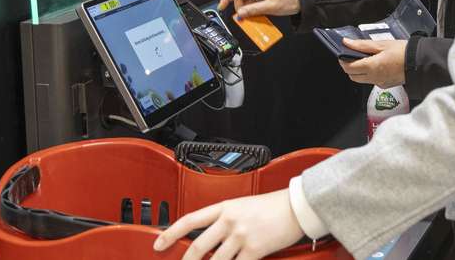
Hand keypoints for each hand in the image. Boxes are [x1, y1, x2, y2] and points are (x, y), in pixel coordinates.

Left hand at [153, 189, 303, 259]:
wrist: (296, 206)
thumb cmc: (272, 206)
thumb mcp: (243, 206)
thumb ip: (225, 220)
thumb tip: (211, 238)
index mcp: (224, 207)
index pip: (190, 220)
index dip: (170, 233)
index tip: (158, 244)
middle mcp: (230, 221)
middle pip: (198, 246)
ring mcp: (242, 235)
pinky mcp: (255, 249)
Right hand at [218, 0, 298, 18]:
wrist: (301, 0)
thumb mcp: (270, 7)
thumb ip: (254, 10)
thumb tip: (240, 13)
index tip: (222, 6)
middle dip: (240, 8)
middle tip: (244, 18)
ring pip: (246, 2)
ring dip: (247, 11)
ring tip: (253, 19)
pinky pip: (253, 5)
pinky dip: (252, 11)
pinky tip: (257, 17)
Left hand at [339, 39, 406, 87]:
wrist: (419, 62)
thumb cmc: (403, 52)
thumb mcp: (381, 44)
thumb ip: (362, 45)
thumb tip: (346, 43)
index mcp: (371, 67)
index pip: (348, 68)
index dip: (343, 60)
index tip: (343, 53)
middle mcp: (374, 78)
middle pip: (352, 76)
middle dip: (348, 66)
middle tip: (352, 55)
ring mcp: (379, 83)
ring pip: (361, 80)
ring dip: (358, 71)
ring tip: (364, 58)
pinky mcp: (385, 85)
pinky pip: (371, 81)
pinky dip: (368, 74)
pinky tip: (375, 64)